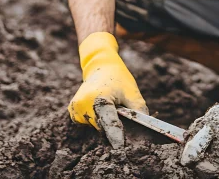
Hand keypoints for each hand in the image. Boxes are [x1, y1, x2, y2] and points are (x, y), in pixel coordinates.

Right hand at [68, 32, 147, 147]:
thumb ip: (138, 113)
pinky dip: (98, 120)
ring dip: (106, 124)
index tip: (122, 151)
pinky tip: (102, 109)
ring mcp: (76, 109)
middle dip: (115, 131)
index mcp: (99, 98)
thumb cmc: (119, 79)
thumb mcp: (133, 94)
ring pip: (96, 127)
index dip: (117, 138)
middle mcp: (83, 105)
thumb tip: (145, 135)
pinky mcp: (73, 111)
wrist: (101, 66)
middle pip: (103, 128)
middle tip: (126, 125)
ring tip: (113, 108)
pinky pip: (90, 123)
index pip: (109, 123)